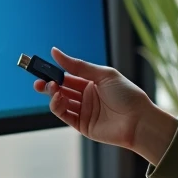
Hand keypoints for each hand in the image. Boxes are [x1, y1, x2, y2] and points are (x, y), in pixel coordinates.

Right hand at [38, 47, 177, 164]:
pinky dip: (57, 106)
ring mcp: (84, 111)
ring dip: (52, 94)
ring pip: (61, 102)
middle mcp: (87, 96)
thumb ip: (78, 65)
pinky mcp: (82, 126)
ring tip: (51, 88)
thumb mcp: (103, 74)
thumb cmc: (127, 94)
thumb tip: (55, 52)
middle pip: (62, 89)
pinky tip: (58, 98)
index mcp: (92, 82)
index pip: (68, 75)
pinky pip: (65, 115)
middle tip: (38, 81)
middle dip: (49, 84)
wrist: (139, 120)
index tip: (41, 67)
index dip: (54, 72)